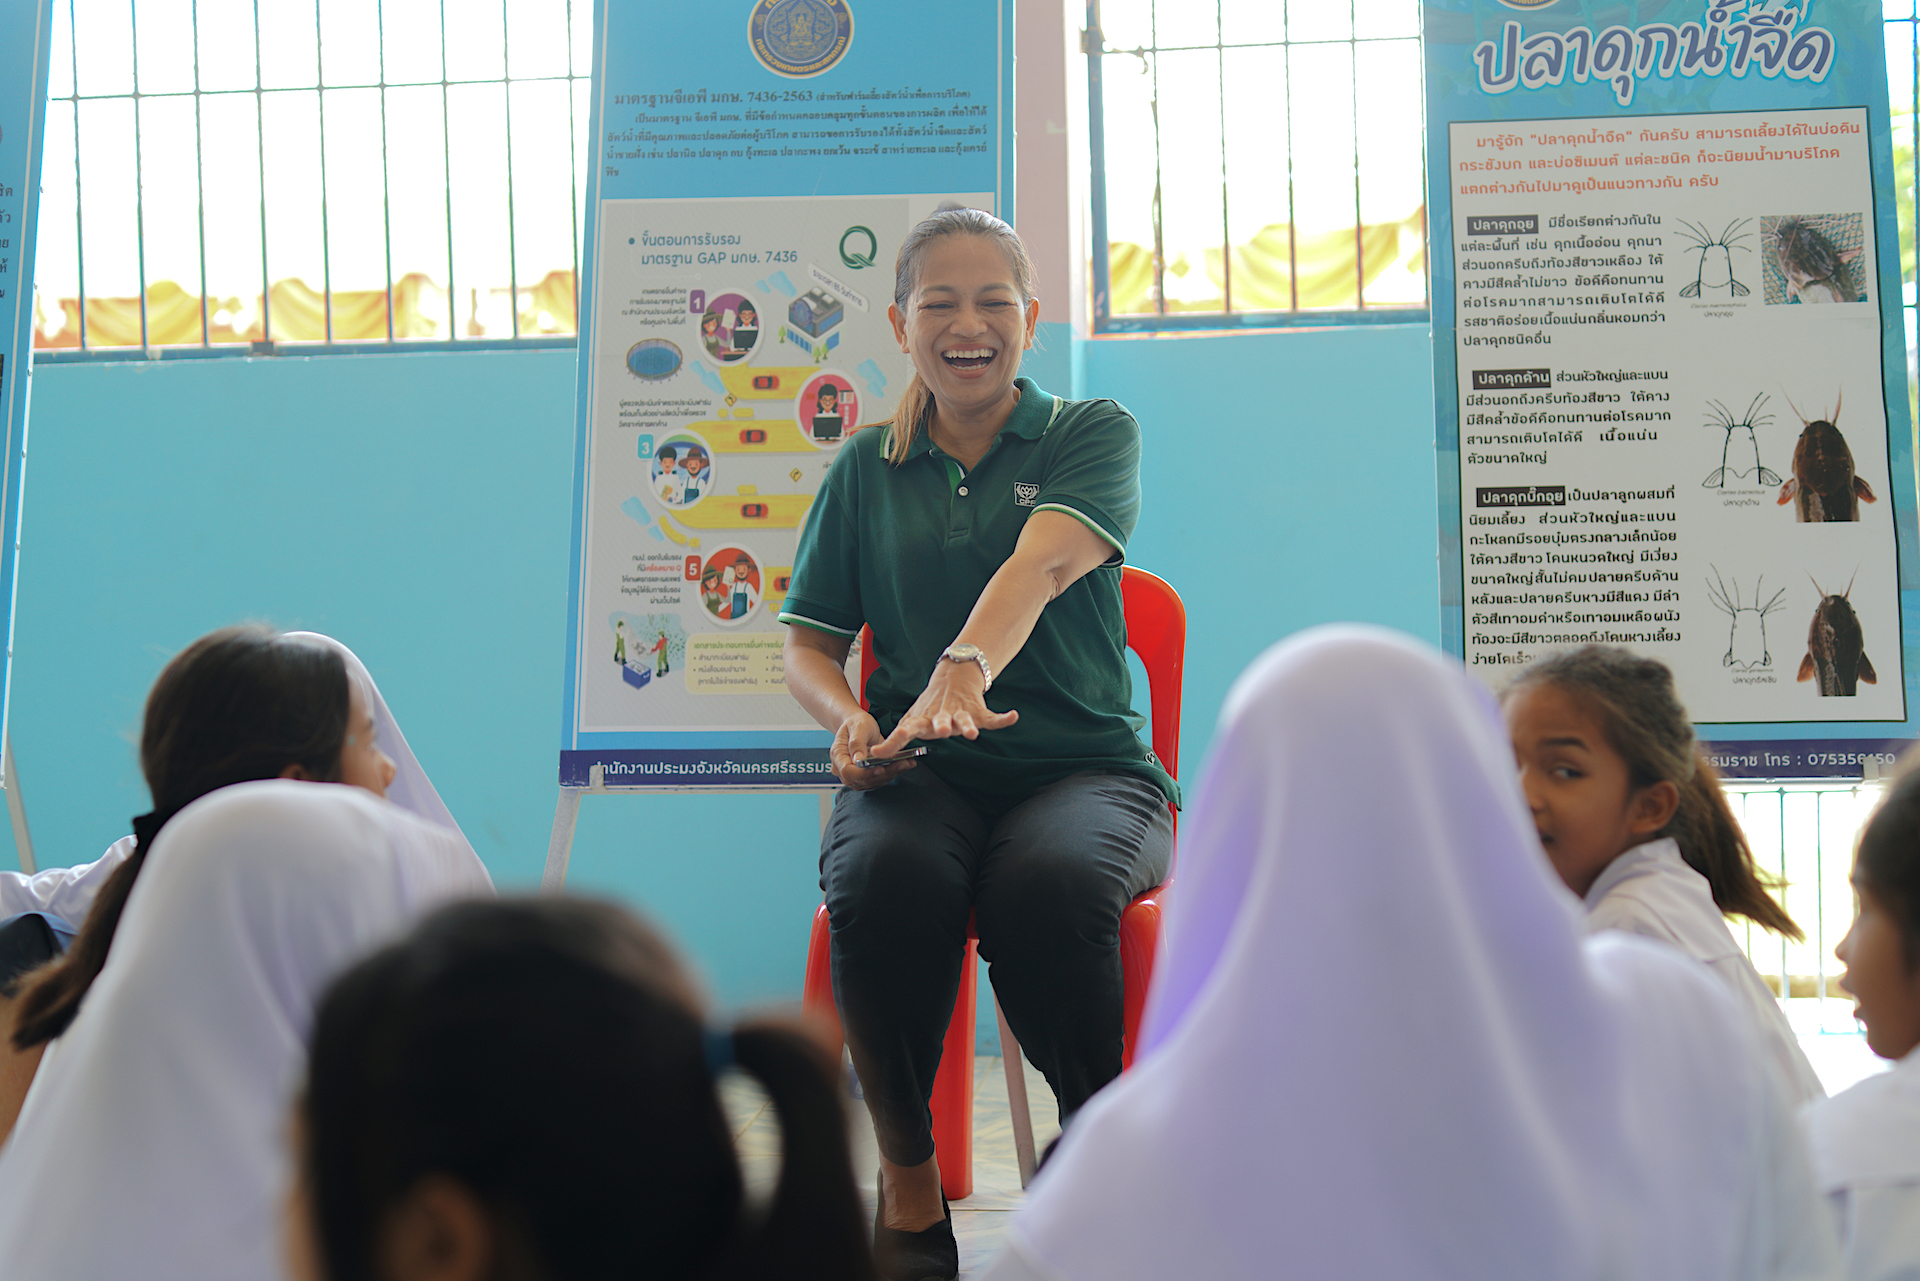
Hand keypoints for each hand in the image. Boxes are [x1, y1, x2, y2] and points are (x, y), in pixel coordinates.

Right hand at [831, 710, 917, 789]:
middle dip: (883, 774)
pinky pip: (878, 779)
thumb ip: (857, 742)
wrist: (858, 726)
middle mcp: (843, 769)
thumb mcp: (857, 726)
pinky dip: (892, 773)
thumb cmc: (856, 724)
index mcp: (838, 755)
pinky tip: (905, 764)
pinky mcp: (866, 777)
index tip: (880, 769)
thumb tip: (858, 760)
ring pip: (872, 782)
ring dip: (890, 774)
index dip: (864, 773)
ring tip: (906, 763)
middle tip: (901, 764)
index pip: (848, 772)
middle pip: (861, 780)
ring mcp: (854, 775)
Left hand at [871, 661, 1017, 758]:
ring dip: (968, 726)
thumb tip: (875, 755)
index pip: (907, 730)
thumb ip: (895, 740)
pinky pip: (992, 718)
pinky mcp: (977, 712)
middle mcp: (941, 717)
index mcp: (924, 720)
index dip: (895, 740)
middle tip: (942, 731)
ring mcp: (960, 714)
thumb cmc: (930, 705)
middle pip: (941, 722)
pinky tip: (1012, 717)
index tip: (882, 751)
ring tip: (973, 733)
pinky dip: (1003, 719)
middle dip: (941, 726)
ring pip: (965, 720)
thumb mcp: (912, 718)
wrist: (953, 677)